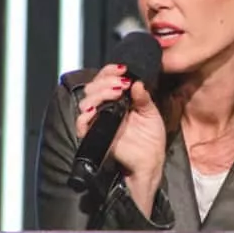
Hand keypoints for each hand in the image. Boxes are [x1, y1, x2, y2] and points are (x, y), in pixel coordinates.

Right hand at [76, 64, 166, 214]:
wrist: (150, 162)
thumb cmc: (151, 139)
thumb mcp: (151, 113)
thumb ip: (143, 97)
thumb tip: (136, 82)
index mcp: (118, 99)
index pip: (106, 78)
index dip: (110, 71)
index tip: (122, 70)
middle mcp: (106, 108)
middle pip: (93, 87)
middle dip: (105, 81)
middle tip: (121, 84)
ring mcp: (99, 121)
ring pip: (86, 101)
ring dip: (98, 93)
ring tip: (116, 93)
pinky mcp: (96, 135)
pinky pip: (82, 125)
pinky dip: (85, 115)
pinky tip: (96, 109)